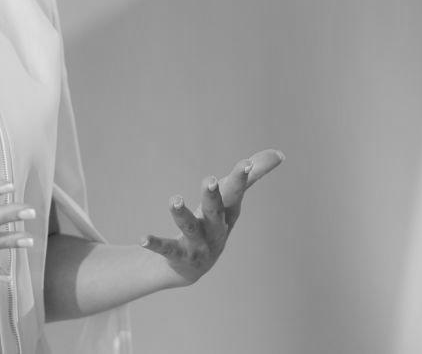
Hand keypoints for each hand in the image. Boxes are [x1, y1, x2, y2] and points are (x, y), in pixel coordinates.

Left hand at [139, 149, 283, 285]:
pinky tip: (142, 238)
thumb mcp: (231, 201)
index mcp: (228, 213)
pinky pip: (166, 248)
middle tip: (210, 179)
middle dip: (213, 196)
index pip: (236, 192)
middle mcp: (216, 229)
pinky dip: (155, 243)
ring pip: (190, 228)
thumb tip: (280, 154)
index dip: (242, 178)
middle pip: (215, 210)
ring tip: (174, 199)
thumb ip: (250, 176)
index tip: (247, 162)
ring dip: (182, 214)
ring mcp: (199, 245)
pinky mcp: (178, 255)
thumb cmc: (214, 224)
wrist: (191, 267)